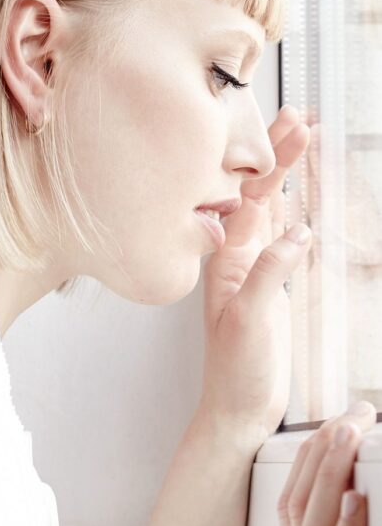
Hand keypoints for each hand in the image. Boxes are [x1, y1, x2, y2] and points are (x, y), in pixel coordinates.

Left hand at [199, 105, 311, 446]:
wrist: (237, 407)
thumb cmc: (234, 371)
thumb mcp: (250, 321)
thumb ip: (269, 275)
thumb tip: (298, 233)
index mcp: (225, 258)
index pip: (249, 196)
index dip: (270, 159)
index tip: (291, 127)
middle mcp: (235, 256)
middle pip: (258, 192)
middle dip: (277, 153)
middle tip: (300, 118)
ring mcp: (251, 268)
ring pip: (269, 209)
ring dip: (283, 175)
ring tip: (300, 142)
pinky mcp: (268, 285)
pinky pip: (280, 236)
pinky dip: (291, 210)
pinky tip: (297, 197)